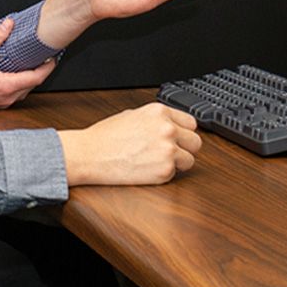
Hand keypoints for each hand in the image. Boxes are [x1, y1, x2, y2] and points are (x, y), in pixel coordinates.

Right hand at [0, 18, 55, 111]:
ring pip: (25, 91)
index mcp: (6, 86)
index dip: (48, 67)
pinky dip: (21, 84)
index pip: (36, 77)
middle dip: (42, 71)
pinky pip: (16, 94)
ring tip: (33, 64)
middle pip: (33, 85)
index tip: (53, 57)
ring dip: (31, 78)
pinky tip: (17, 74)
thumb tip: (8, 24)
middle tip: (45, 57)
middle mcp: (7, 97)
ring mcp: (3, 102)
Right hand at [57, 102, 201, 185]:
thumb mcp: (132, 115)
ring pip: (190, 160)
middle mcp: (167, 128)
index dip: (183, 132)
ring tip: (156, 162)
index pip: (191, 123)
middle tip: (169, 153)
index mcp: (160, 112)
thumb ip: (155, 119)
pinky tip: (147, 169)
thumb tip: (168, 125)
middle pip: (196, 142)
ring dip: (177, 163)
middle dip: (185, 148)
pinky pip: (175, 174)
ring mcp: (168, 150)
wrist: (90, 154)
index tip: (178, 138)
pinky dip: (164, 174)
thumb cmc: (105, 136)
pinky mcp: (164, 170)